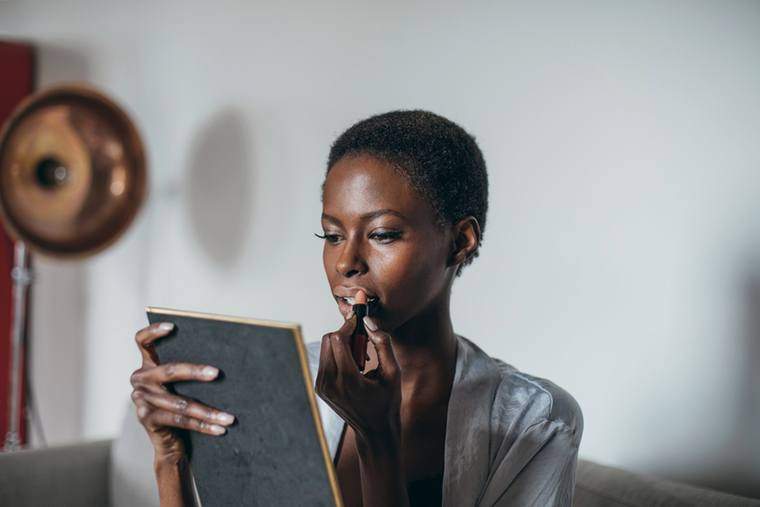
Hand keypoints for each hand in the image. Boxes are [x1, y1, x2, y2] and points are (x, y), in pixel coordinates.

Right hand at [130, 322, 235, 464]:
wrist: (170, 440)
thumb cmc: (182, 404)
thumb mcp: (183, 385)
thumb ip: (190, 370)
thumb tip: (225, 356)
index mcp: (149, 365)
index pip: (142, 341)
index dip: (153, 331)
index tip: (173, 326)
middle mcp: (140, 380)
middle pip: (168, 371)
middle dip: (195, 372)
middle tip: (216, 373)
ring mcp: (141, 400)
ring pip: (180, 403)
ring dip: (208, 411)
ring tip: (229, 417)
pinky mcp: (146, 419)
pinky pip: (179, 421)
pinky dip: (203, 425)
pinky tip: (220, 428)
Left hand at [315, 313, 401, 448]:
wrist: (374, 432)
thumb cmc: (387, 403)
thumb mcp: (393, 374)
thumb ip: (382, 345)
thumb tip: (370, 323)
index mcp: (348, 379)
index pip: (338, 339)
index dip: (349, 325)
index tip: (360, 318)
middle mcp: (330, 383)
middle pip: (329, 340)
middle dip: (346, 334)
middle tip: (364, 342)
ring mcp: (322, 387)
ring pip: (326, 348)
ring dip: (342, 345)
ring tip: (362, 360)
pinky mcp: (320, 388)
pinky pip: (325, 360)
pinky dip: (338, 356)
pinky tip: (355, 367)